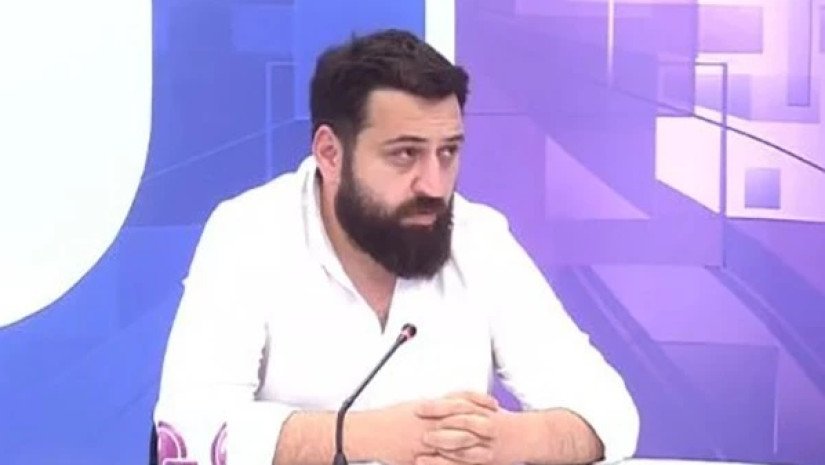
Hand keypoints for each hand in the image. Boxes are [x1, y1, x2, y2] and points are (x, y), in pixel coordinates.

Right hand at [368, 395, 496, 464]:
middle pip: (464, 419)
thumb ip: (434, 406)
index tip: (492, 402)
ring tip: (491, 447)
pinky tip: (468, 464)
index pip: (460, 400)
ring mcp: (428, 440)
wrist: (371, 432)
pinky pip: (443, 460)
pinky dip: (457, 462)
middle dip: (483, 420)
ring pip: (457, 442)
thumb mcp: (413, 406)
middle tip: (499, 421)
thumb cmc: (390, 419)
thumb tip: (449, 404)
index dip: (479, 401)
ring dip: (476, 444)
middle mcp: (432, 422)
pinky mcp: (422, 456)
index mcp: (430, 407)